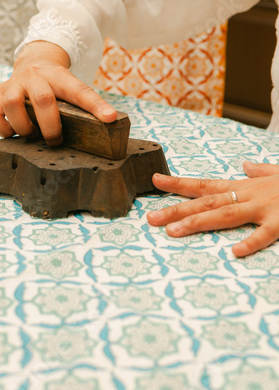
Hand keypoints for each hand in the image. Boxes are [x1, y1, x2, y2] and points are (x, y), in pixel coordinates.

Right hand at [0, 41, 116, 145]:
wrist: (33, 63)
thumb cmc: (56, 86)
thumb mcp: (70, 88)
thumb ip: (83, 104)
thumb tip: (108, 125)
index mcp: (60, 76)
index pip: (80, 91)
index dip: (96, 106)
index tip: (110, 118)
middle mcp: (35, 76)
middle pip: (43, 99)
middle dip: (51, 126)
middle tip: (56, 140)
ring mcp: (14, 83)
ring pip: (13, 104)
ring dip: (24, 127)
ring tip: (33, 135)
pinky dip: (3, 129)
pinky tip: (13, 133)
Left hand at [147, 161, 278, 256]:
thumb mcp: (277, 172)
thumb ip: (258, 170)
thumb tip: (244, 165)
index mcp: (244, 186)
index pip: (205, 184)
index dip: (179, 183)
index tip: (155, 180)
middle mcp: (248, 195)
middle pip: (206, 201)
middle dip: (176, 209)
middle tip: (150, 218)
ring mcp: (264, 208)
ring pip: (225, 214)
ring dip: (199, 222)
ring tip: (174, 232)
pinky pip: (265, 234)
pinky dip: (250, 242)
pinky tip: (234, 252)